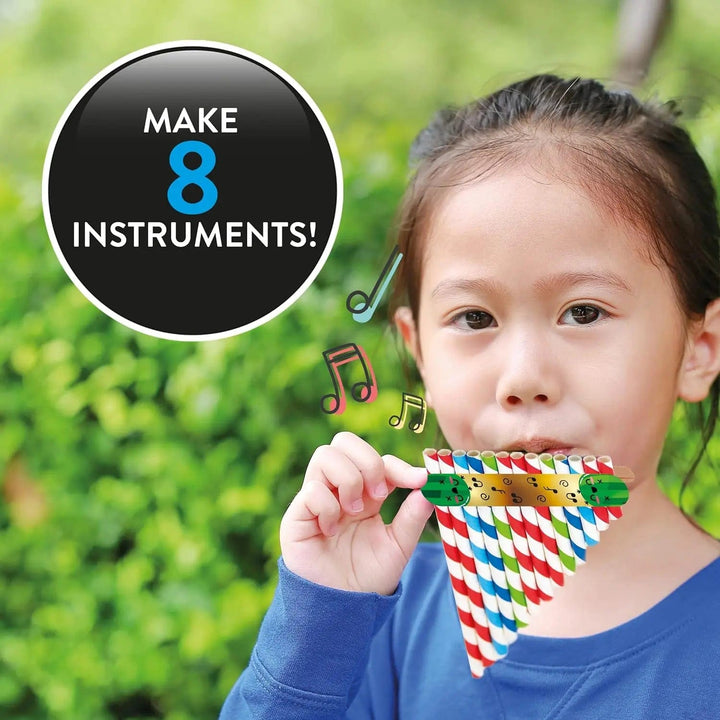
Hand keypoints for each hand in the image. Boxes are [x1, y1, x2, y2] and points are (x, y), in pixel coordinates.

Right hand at [280, 431, 434, 594]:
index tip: (419, 481)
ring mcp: (316, 499)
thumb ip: (414, 515)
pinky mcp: (297, 515)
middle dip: (368, 462)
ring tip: (355, 511)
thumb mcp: (399, 545)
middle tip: (378, 495)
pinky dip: (328, 507)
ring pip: (325, 455)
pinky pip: (312, 490)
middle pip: (344, 441)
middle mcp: (338, 489)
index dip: (397, 465)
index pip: (377, 459)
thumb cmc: (369, 577)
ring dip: (349, 480)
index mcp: (365, 493)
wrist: (343, 609)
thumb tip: (431, 485)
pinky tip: (332, 531)